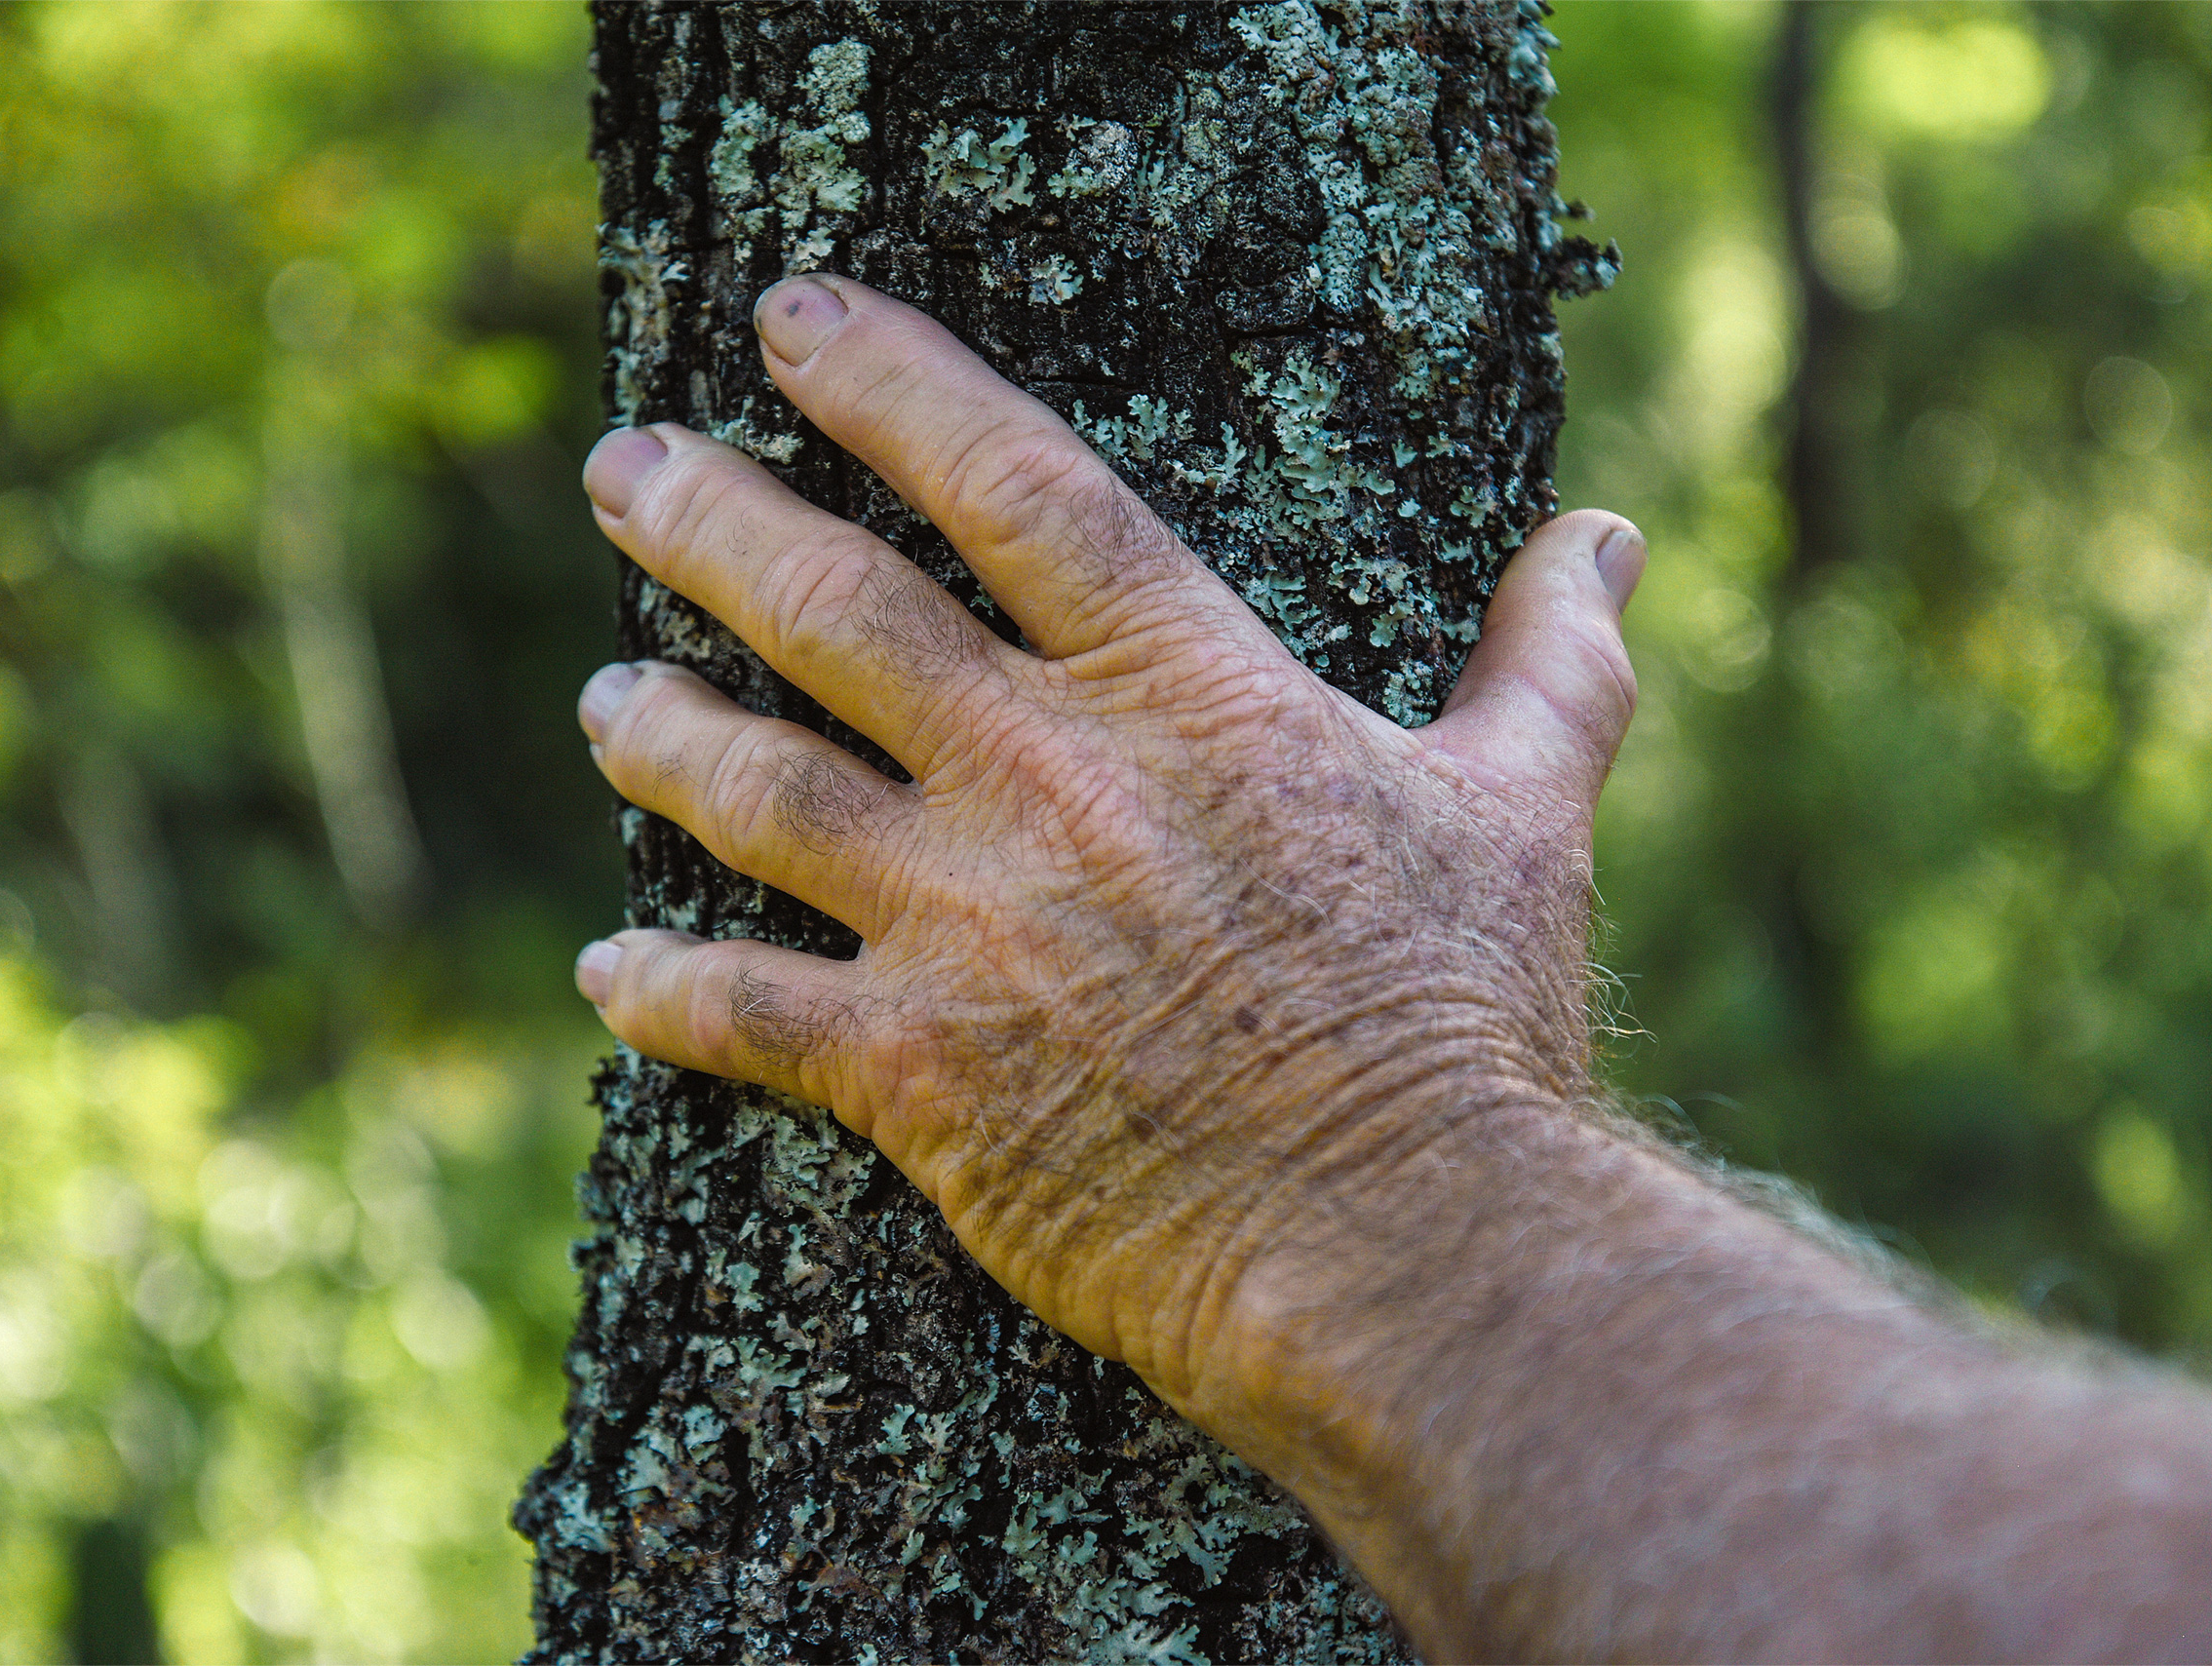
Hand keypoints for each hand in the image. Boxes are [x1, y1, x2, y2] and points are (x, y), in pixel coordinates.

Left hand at [570, 273, 1643, 1415]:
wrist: (1408, 1246)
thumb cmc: (1469, 1024)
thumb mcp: (1529, 809)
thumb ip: (1551, 659)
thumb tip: (1607, 537)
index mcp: (1189, 692)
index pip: (1012, 482)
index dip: (889, 379)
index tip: (789, 317)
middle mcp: (1050, 780)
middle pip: (834, 608)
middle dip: (708, 521)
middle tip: (624, 468)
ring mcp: (966, 925)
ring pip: (754, 789)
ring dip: (658, 733)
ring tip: (603, 699)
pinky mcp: (918, 1076)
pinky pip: (745, 1013)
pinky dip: (661, 987)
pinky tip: (610, 968)